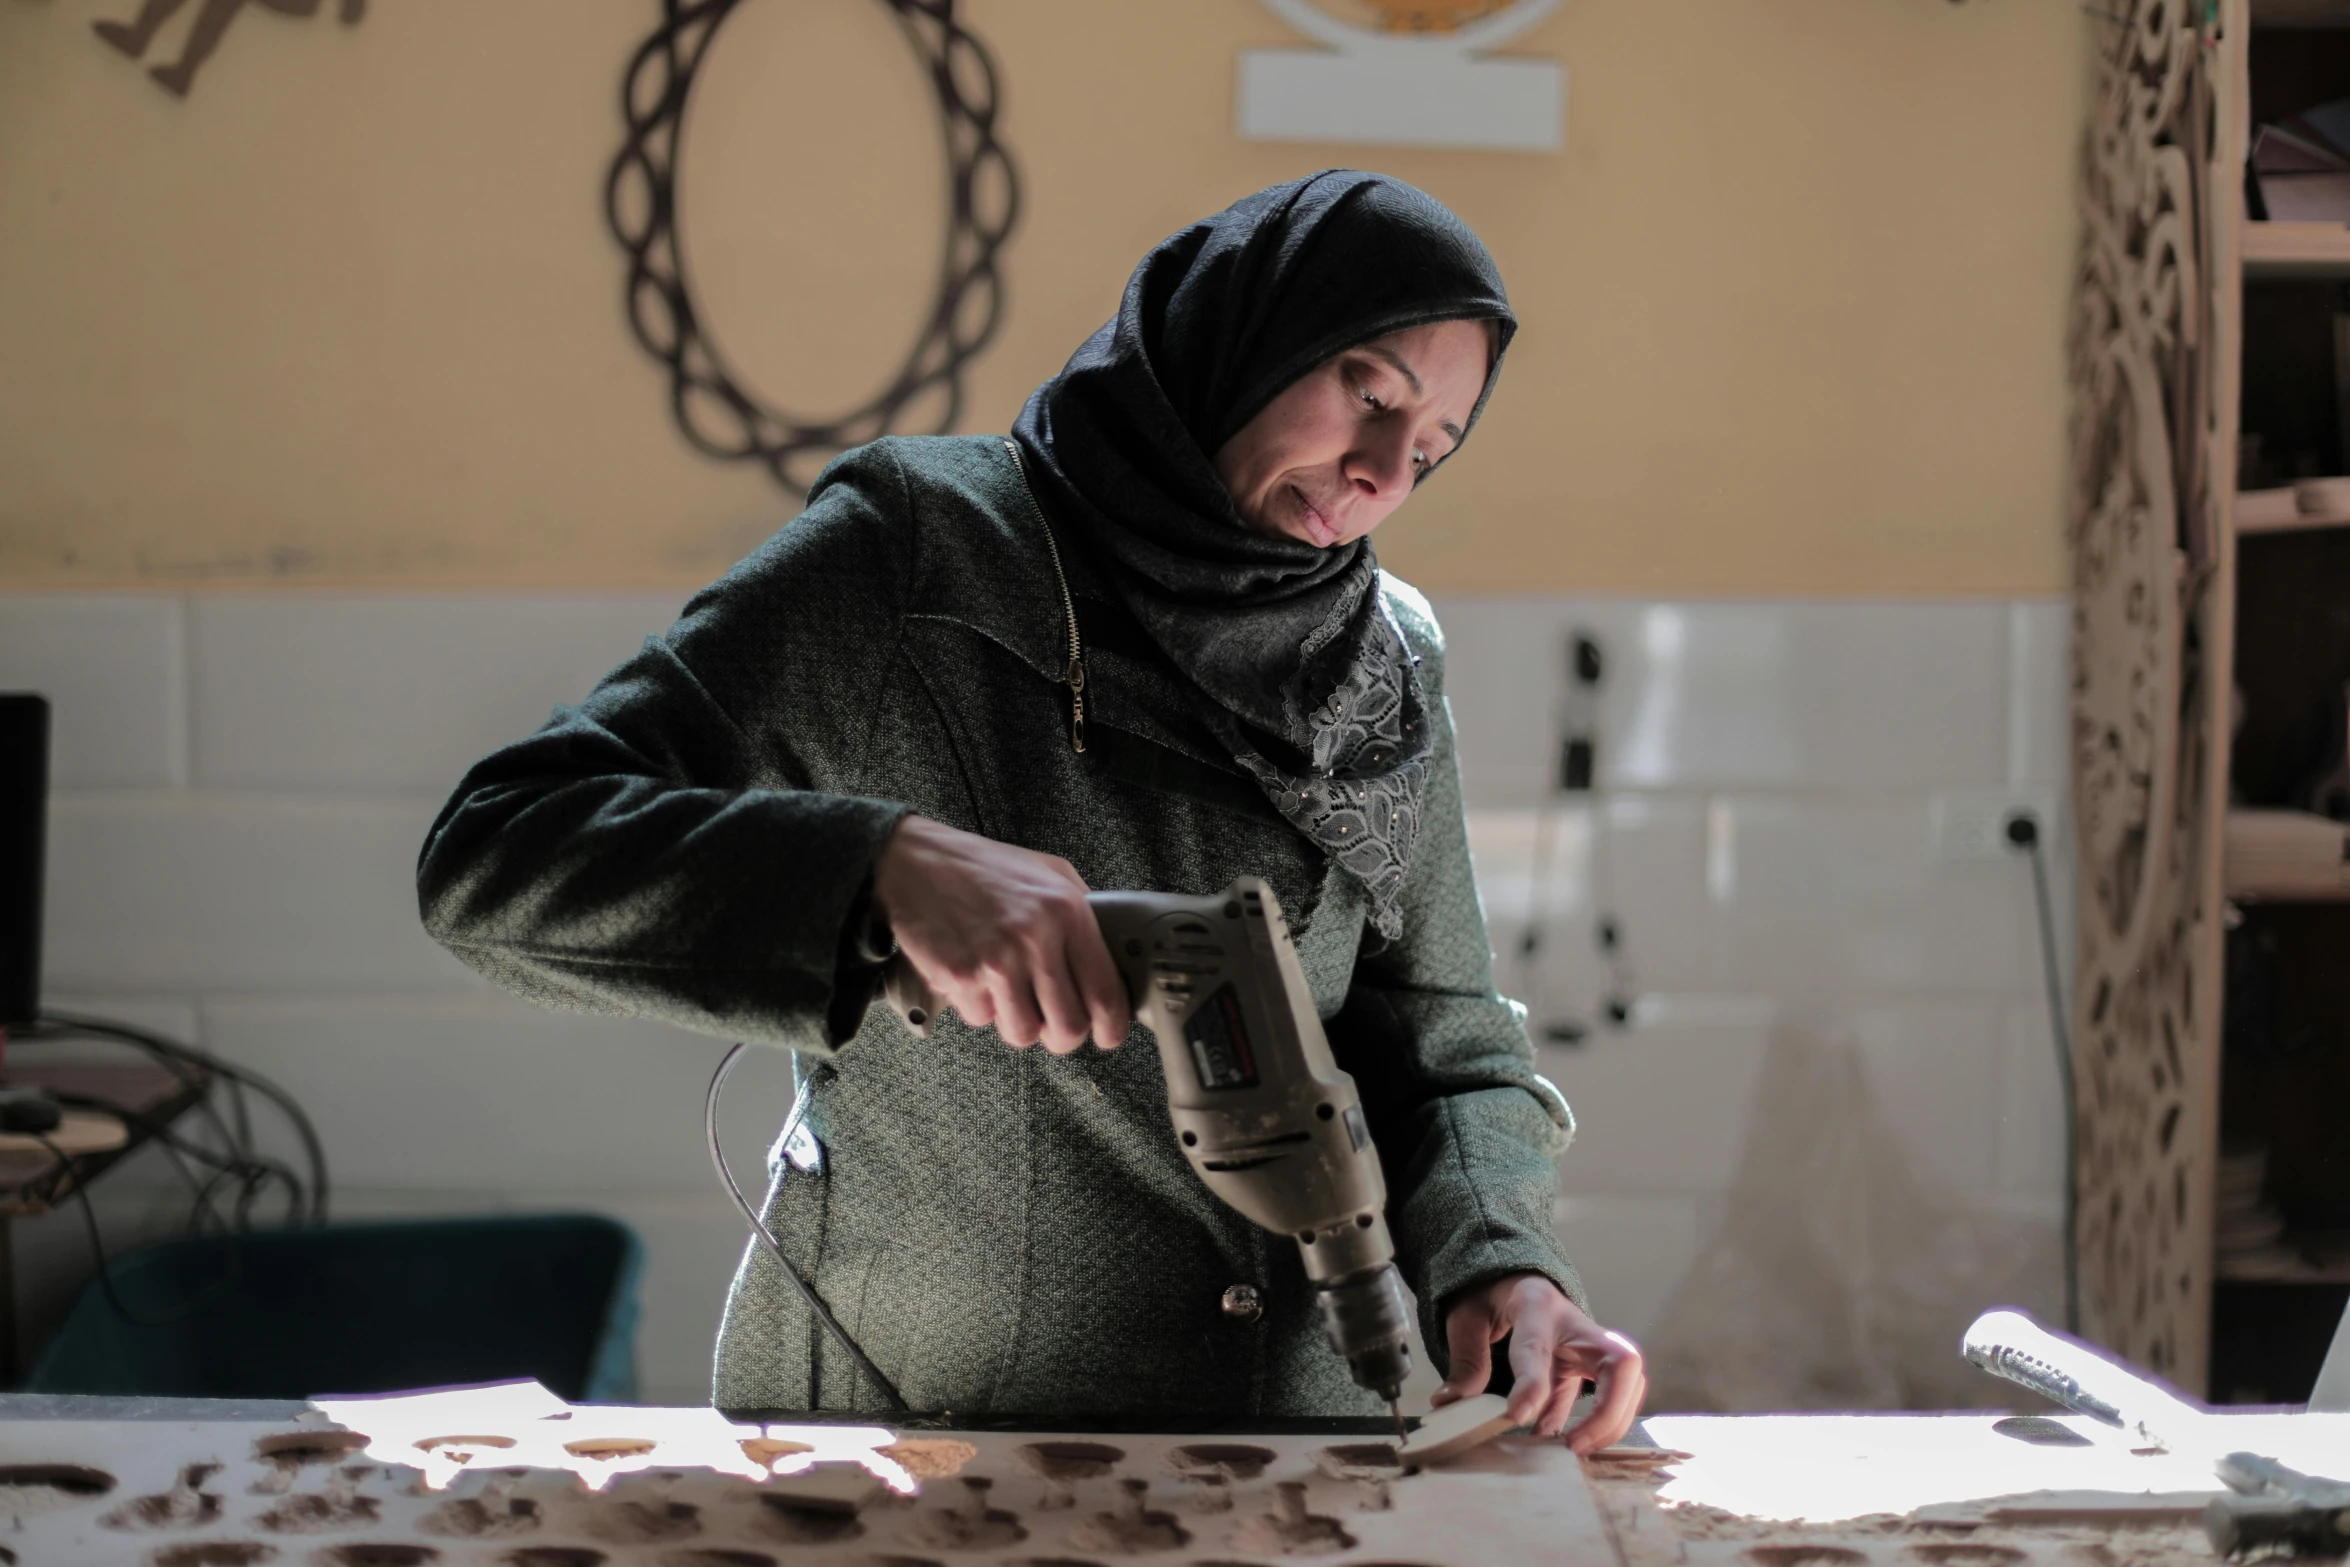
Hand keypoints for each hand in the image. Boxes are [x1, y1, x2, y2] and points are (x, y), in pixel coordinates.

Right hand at [870, 816, 1128, 1054]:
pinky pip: (981, 1018)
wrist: (917, 861)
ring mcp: (995, 961)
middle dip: (1062, 1037)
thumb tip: (1110, 957)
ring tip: (1007, 992)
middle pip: (1067, 1027)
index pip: (1105, 993)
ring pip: (1023, 1033)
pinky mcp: (959, 977)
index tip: (1107, 1034)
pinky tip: (974, 974)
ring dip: (1017, 1022)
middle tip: (1053, 1026)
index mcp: (1066, 912)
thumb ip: (1084, 911)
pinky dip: (979, 1006)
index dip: (1111, 1027)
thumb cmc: (984, 868)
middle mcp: (1035, 938)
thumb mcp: (1049, 872)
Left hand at [1433, 1272, 1645, 1452]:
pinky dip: (1595, 1422)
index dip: (1531, 1385)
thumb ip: (1465, 1359)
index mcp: (1535, 1304)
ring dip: (1612, 1421)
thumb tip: (1450, 1404)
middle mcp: (1574, 1324)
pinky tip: (1563, 1440)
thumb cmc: (1491, 1294)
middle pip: (1622, 1362)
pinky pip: (1611, 1394)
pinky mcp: (1590, 1365)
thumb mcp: (1466, 1317)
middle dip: (1609, 1409)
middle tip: (1574, 1444)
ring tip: (1574, 1448)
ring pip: (1629, 1382)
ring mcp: (1589, 1344)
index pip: (1538, 1347)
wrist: (1512, 1277)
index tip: (1517, 1416)